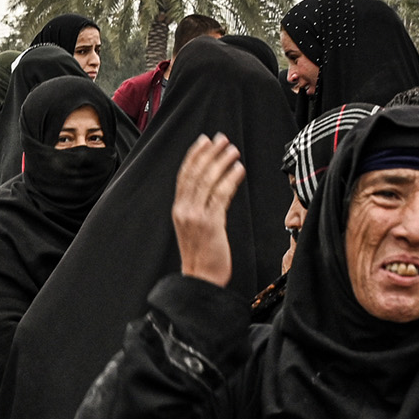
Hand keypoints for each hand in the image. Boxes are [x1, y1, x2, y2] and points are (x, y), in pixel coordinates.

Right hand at [172, 134, 244, 287]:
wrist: (200, 280)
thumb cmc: (201, 256)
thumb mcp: (194, 228)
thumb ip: (199, 208)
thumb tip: (212, 187)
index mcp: (178, 210)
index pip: (185, 176)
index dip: (194, 156)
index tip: (204, 141)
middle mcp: (184, 210)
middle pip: (196, 174)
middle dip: (209, 153)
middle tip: (222, 138)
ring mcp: (196, 216)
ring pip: (208, 181)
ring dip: (222, 162)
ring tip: (233, 150)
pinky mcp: (210, 223)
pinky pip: (221, 195)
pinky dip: (230, 179)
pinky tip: (239, 169)